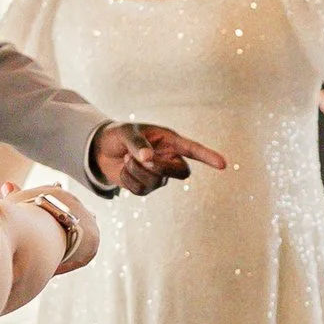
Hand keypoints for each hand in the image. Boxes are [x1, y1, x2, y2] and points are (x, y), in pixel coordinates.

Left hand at [93, 119, 228, 195]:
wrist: (101, 150)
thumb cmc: (118, 135)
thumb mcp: (126, 133)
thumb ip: (138, 144)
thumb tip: (148, 159)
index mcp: (170, 141)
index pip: (194, 150)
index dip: (208, 157)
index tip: (222, 164)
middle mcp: (168, 159)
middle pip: (181, 172)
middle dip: (161, 167)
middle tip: (142, 158)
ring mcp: (159, 176)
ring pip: (157, 181)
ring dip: (137, 170)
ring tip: (127, 158)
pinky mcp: (146, 188)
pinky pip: (141, 190)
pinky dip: (128, 179)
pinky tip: (124, 170)